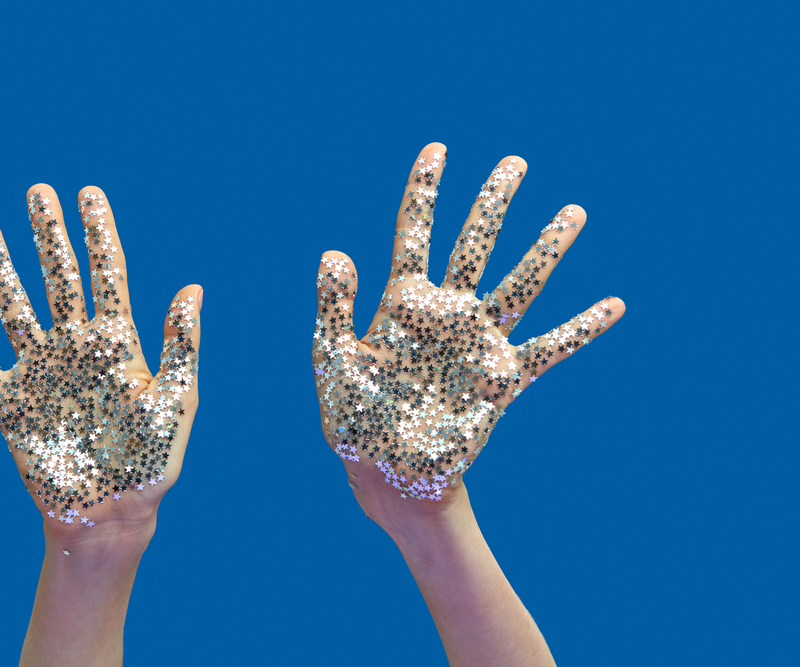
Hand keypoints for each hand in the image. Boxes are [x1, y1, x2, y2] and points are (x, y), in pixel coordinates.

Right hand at [0, 185, 201, 543]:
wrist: (110, 512)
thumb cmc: (151, 461)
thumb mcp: (174, 400)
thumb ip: (181, 345)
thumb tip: (193, 287)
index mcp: (117, 342)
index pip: (107, 274)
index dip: (99, 233)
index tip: (89, 193)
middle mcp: (75, 347)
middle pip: (60, 278)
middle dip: (50, 235)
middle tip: (38, 191)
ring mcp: (40, 371)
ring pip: (14, 308)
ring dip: (0, 270)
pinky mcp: (9, 402)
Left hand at [312, 143, 623, 518]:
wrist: (385, 474)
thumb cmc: (354, 419)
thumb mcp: (335, 363)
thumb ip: (335, 309)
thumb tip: (334, 251)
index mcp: (402, 303)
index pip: (414, 233)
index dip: (425, 191)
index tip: (438, 149)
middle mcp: (446, 313)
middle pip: (474, 245)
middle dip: (493, 203)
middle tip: (516, 163)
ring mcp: (477, 343)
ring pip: (518, 284)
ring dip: (545, 250)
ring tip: (572, 212)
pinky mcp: (501, 380)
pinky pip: (550, 349)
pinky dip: (581, 329)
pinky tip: (614, 305)